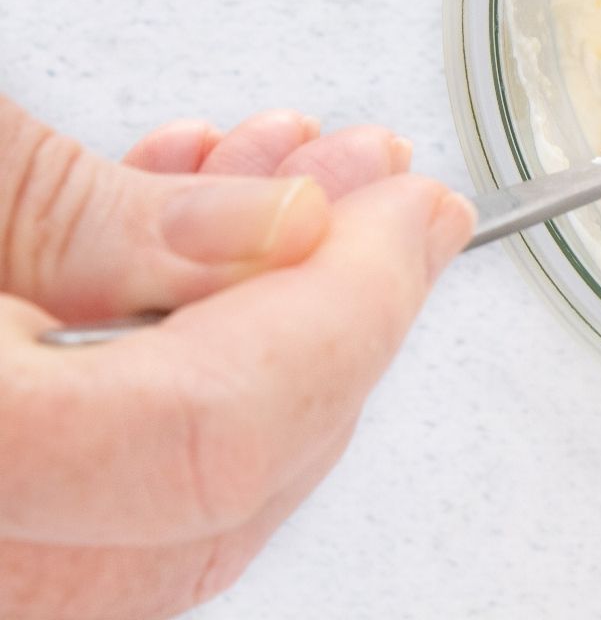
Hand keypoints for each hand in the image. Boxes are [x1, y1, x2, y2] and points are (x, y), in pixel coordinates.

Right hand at [0, 99, 474, 619]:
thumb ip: (106, 218)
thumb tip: (296, 229)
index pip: (222, 433)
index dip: (353, 308)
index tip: (416, 214)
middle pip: (215, 487)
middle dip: (326, 314)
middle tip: (379, 199)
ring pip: (163, 500)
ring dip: (252, 325)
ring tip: (285, 190)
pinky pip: (94, 491)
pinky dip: (158, 368)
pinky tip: (176, 244)